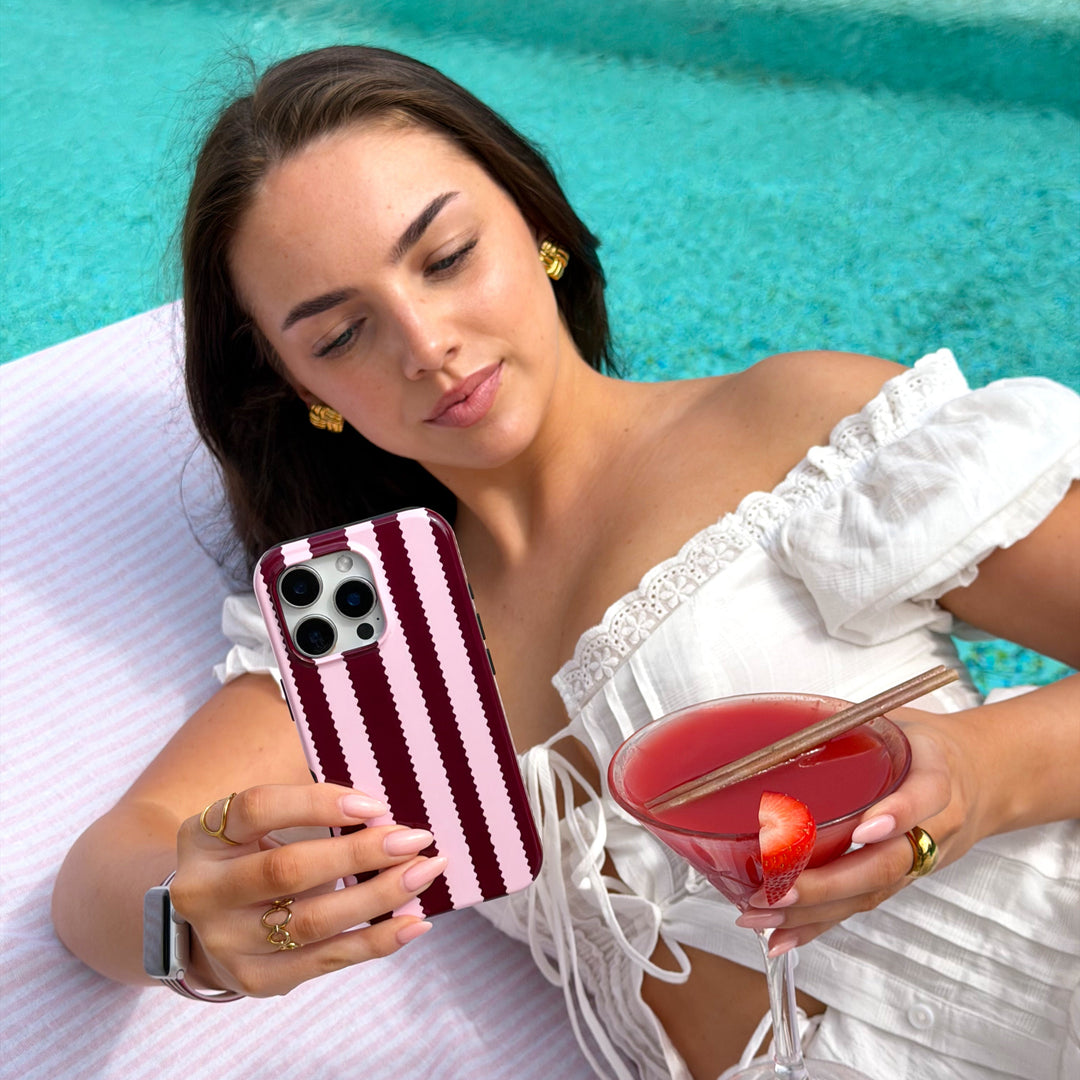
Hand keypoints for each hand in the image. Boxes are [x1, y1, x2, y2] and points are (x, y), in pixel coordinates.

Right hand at [170, 783, 445, 995]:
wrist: (205, 925)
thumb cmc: (251, 856)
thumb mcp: (257, 826)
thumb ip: (308, 813)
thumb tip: (382, 815)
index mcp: (204, 837)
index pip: (258, 808)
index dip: (317, 802)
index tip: (373, 805)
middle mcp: (204, 891)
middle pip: (288, 870)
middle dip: (360, 853)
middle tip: (415, 839)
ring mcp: (226, 942)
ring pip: (312, 921)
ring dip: (379, 896)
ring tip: (423, 873)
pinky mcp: (255, 979)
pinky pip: (326, 959)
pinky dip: (376, 941)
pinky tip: (413, 922)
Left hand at [735, 706, 978, 953]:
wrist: (983, 778)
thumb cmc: (927, 746)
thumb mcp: (899, 720)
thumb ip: (852, 721)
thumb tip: (782, 716)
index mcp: (938, 776)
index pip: (925, 796)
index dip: (898, 814)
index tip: (864, 828)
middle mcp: (933, 827)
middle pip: (888, 863)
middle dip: (830, 882)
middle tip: (778, 888)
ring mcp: (917, 861)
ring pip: (870, 893)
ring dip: (812, 911)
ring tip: (760, 914)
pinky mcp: (900, 882)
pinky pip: (860, 907)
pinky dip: (817, 927)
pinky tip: (780, 939)